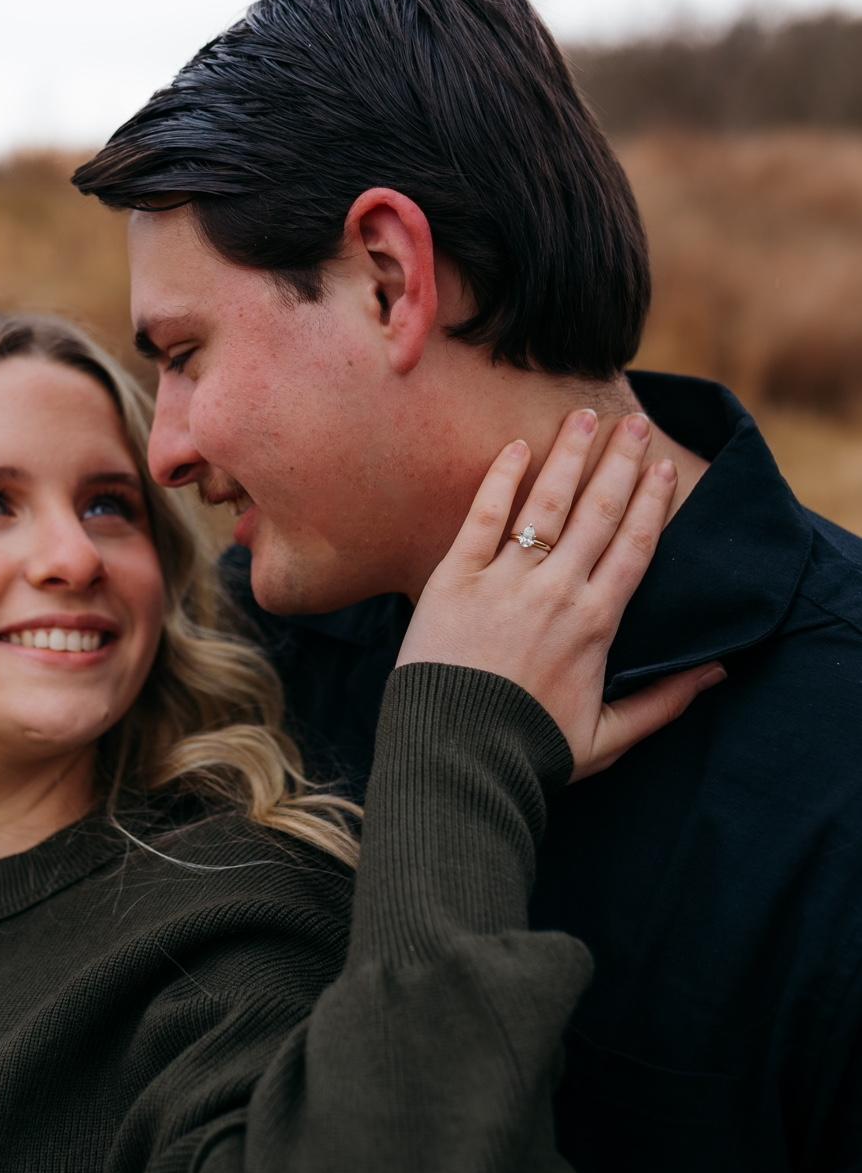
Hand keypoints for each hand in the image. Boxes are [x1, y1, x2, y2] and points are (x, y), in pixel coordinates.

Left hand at [397, 409, 724, 780]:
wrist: (456, 756)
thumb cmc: (530, 751)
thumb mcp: (608, 737)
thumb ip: (663, 703)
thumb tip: (717, 672)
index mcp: (596, 623)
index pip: (633, 548)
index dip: (650, 504)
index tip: (663, 468)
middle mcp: (556, 591)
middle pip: (597, 514)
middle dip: (619, 464)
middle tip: (634, 424)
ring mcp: (504, 580)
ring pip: (546, 505)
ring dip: (569, 457)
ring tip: (584, 416)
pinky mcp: (454, 578)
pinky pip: (482, 517)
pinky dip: (501, 479)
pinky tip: (516, 447)